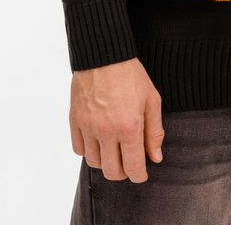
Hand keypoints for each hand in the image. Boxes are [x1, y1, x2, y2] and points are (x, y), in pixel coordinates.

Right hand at [69, 57, 164, 183]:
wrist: (104, 53)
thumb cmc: (130, 75)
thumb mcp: (151, 99)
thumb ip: (154, 131)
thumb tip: (155, 158)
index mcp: (129, 127)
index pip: (133, 168)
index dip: (139, 175)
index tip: (141, 173)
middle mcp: (106, 131)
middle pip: (111, 172)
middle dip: (122, 173)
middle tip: (128, 163)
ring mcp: (88, 126)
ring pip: (94, 163)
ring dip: (105, 161)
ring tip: (113, 150)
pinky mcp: (75, 120)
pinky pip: (78, 149)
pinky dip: (88, 150)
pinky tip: (97, 140)